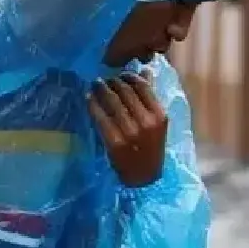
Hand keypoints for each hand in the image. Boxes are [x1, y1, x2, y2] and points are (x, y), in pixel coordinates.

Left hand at [87, 73, 167, 187]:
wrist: (144, 177)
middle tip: (103, 79)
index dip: (128, 76)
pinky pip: (101, 118)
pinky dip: (93, 105)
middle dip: (112, 82)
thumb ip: (151, 97)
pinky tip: (89, 98)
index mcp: (159, 115)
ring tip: (95, 85)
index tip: (120, 75)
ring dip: (101, 90)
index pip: (142, 87)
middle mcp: (146, 122)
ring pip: (112, 102)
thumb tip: (145, 71)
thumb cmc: (151, 147)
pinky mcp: (115, 142)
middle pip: (125, 92)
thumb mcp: (157, 122)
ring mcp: (130, 132)